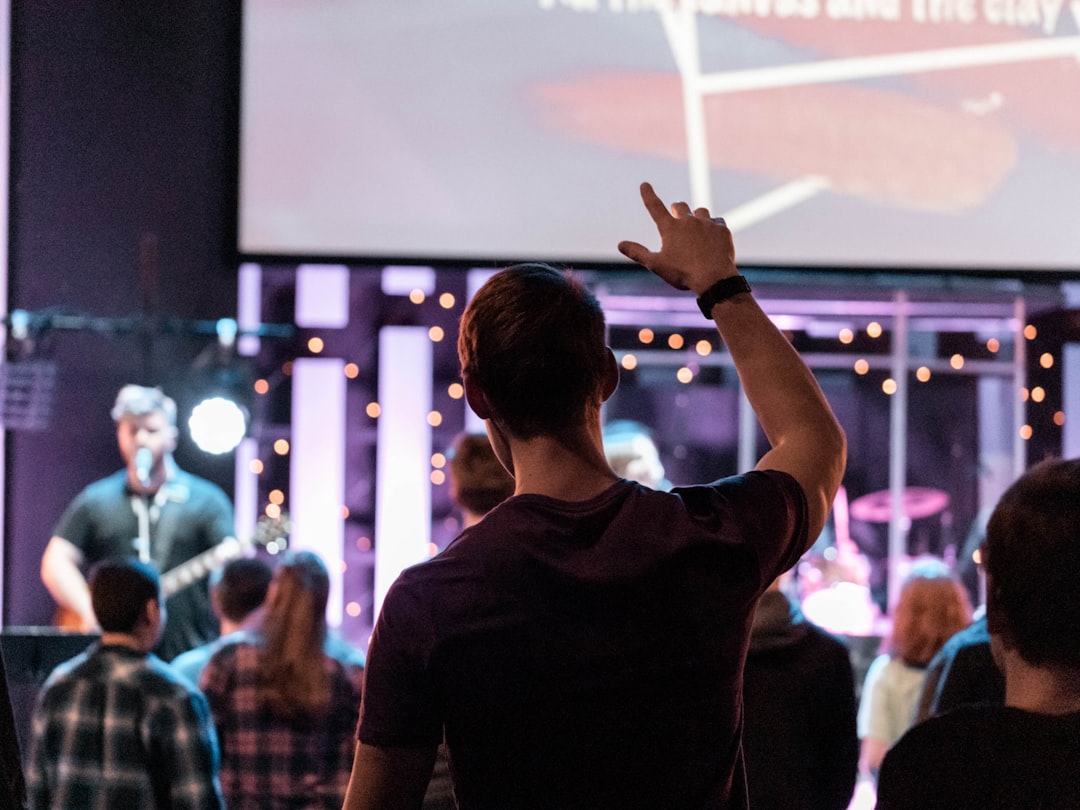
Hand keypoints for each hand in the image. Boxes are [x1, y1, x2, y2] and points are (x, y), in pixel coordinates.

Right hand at [617, 182, 736, 294]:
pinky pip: (717, 221)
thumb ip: (638, 253)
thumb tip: (620, 244)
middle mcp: (688, 221)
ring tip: (696, 228)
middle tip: (676, 214)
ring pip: (700, 211)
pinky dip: (712, 226)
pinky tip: (712, 237)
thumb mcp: (656, 265)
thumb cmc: (683, 273)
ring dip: (696, 216)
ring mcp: (707, 223)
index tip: (645, 184)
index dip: (648, 195)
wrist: (714, 278)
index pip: (655, 207)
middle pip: (680, 206)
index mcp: (670, 228)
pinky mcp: (722, 229)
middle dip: (677, 209)